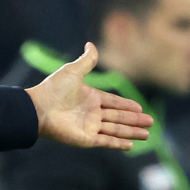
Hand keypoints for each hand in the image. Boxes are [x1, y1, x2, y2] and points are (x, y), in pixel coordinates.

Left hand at [25, 43, 153, 150]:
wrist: (38, 108)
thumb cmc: (53, 89)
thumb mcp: (73, 71)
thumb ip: (86, 61)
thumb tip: (90, 44)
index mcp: (91, 98)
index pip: (114, 102)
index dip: (127, 105)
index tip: (140, 108)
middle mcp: (92, 113)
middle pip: (118, 117)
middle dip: (135, 120)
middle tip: (151, 122)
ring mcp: (89, 127)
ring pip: (116, 130)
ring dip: (131, 132)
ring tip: (148, 135)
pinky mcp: (85, 139)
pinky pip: (106, 142)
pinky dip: (118, 144)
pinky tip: (131, 145)